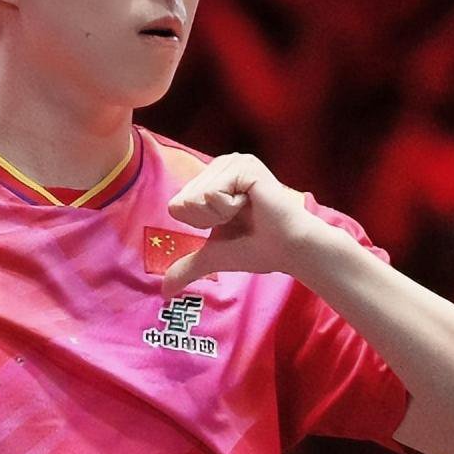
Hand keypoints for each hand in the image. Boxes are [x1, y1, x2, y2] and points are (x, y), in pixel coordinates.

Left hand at [161, 153, 318, 297]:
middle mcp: (220, 165)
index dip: (200, 223)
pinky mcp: (244, 165)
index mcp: (212, 179)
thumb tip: (165, 291)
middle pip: (183, 201)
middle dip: (208, 219)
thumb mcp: (214, 256)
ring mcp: (232, 162)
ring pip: (196, 197)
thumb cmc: (257, 248)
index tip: (228, 225)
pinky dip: (229, 207)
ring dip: (219, 214)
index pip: (177, 205)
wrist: (288, 249)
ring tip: (247, 211)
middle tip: (240, 219)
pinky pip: (212, 193)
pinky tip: (252, 204)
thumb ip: (188, 267)